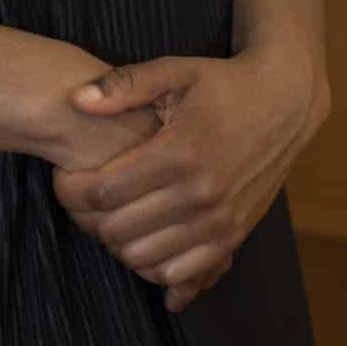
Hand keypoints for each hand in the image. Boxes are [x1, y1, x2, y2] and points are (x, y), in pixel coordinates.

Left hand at [51, 42, 328, 313]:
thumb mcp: (174, 71)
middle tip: (79, 199)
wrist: (284, 103)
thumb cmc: (221, 84)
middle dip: (87, 219)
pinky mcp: (234, 237)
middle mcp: (201, 194)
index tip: (62, 176)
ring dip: (116, 245)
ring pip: (144, 259)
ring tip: (108, 216)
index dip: (71, 189)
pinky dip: (153, 266)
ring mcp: (220, 221)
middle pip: (118, 231)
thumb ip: (123, 85)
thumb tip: (76, 99)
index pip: (104, 191)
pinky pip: (180, 273)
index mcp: (179, 151)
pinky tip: (142, 239)